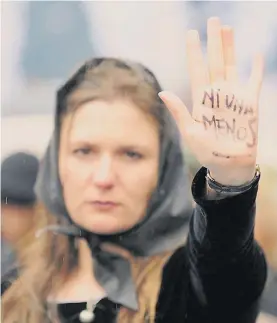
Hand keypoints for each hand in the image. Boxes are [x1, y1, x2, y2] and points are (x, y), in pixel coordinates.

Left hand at [159, 17, 263, 185]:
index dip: (194, 52)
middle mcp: (217, 94)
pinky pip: (253, 81)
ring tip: (227, 29)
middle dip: (213, 42)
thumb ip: (179, 111)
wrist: (228, 163)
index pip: (197, 69)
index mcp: (201, 100)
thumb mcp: (191, 132)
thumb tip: (163, 92)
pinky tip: (255, 55)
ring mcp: (233, 97)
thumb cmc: (207, 151)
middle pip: (214, 62)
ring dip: (230, 48)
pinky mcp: (249, 103)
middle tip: (212, 20)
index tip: (191, 34)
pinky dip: (255, 69)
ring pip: (231, 66)